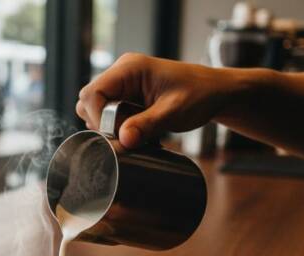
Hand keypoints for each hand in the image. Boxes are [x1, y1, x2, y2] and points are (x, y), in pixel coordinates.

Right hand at [76, 53, 240, 147]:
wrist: (215, 92)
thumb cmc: (199, 94)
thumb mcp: (174, 112)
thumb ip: (147, 125)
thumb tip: (122, 140)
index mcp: (129, 68)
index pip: (93, 92)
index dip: (97, 117)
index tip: (114, 135)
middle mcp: (121, 72)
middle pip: (88, 101)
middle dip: (101, 123)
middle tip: (126, 135)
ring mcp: (122, 84)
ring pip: (95, 109)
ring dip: (109, 126)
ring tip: (134, 132)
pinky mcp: (125, 96)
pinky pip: (108, 113)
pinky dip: (117, 126)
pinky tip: (136, 130)